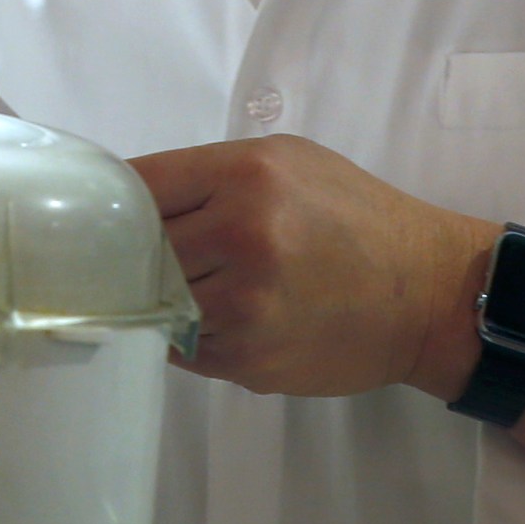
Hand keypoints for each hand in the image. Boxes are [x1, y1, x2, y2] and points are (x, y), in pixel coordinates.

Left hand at [130, 134, 500, 399]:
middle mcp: (242, 237)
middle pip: (137, 251)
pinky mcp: (248, 360)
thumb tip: (130, 204)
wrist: (426, 293)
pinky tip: (221, 317)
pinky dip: (189, 335)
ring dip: (162, 300)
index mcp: (248, 176)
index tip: (98, 215)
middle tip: (137, 257)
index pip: (138, 187)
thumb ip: (211, 178)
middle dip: (132, 256)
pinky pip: (183, 347)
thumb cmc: (355, 216)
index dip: (110, 204)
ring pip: (156, 304)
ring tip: (194, 286)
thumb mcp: (289, 163)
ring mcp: (244, 306)